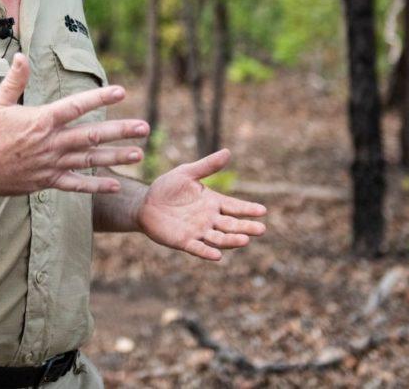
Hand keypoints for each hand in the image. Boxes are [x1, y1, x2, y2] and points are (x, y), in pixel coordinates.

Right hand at [0, 53, 149, 195]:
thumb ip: (14, 80)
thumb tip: (21, 56)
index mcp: (41, 121)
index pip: (76, 106)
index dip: (100, 98)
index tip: (122, 92)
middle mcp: (50, 143)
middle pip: (91, 135)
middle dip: (120, 131)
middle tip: (144, 127)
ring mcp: (51, 164)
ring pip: (89, 160)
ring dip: (115, 157)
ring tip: (138, 153)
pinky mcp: (47, 182)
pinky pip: (76, 185)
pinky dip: (96, 185)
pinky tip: (115, 184)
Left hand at [136, 149, 267, 260]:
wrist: (145, 203)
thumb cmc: (167, 187)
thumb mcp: (187, 173)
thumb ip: (207, 166)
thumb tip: (228, 152)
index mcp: (213, 202)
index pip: (235, 206)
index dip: (248, 209)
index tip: (263, 210)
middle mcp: (209, 218)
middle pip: (232, 225)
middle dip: (246, 227)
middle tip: (261, 229)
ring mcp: (198, 231)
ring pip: (219, 238)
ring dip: (231, 240)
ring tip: (245, 240)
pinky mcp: (184, 241)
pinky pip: (198, 248)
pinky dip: (207, 252)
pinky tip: (217, 256)